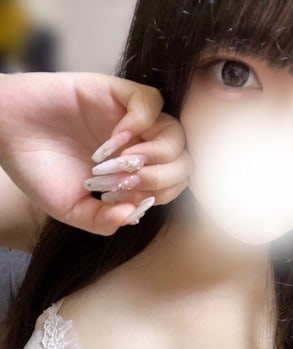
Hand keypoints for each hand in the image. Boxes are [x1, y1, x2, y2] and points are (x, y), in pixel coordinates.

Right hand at [0, 72, 190, 234]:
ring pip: (174, 133)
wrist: (6, 134)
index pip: (173, 185)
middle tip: (124, 183)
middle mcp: (139, 147)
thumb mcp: (71, 209)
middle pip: (182, 161)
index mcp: (134, 174)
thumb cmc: (38, 171)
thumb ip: (103, 220)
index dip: (157, 196)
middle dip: (159, 179)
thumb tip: (134, 216)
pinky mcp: (117, 93)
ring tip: (120, 164)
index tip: (122, 199)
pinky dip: (139, 123)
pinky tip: (114, 140)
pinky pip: (150, 102)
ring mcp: (131, 120)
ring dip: (153, 155)